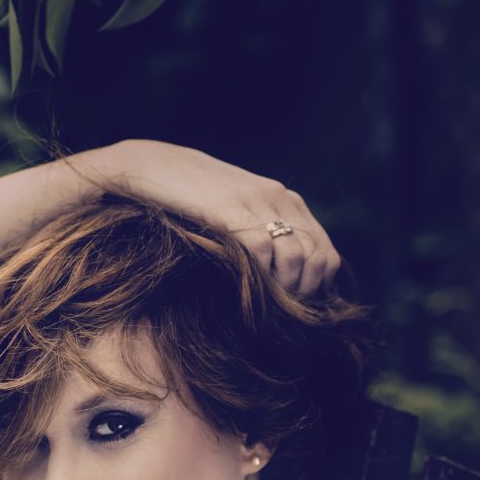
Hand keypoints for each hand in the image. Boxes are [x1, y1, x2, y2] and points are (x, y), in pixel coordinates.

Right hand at [95, 140, 341, 298]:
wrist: (154, 167)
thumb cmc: (189, 198)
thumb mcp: (236, 212)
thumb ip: (260, 232)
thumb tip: (277, 276)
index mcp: (284, 200)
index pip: (325, 249)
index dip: (318, 284)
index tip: (298, 306)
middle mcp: (278, 199)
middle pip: (316, 256)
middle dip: (305, 291)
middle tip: (284, 313)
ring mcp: (256, 202)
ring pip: (295, 255)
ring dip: (284, 288)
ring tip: (267, 306)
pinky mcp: (231, 209)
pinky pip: (262, 249)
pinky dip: (260, 276)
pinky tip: (246, 290)